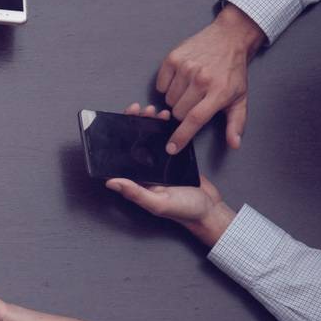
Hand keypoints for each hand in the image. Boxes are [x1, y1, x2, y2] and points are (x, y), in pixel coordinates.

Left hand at [105, 104, 235, 246]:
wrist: (210, 210)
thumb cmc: (184, 211)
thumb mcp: (158, 203)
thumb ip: (136, 193)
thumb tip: (110, 182)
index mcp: (137, 181)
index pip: (121, 155)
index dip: (119, 136)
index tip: (123, 119)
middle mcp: (145, 171)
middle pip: (134, 143)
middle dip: (135, 123)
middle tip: (141, 109)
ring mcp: (159, 164)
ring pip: (149, 139)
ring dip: (150, 123)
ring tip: (156, 112)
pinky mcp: (174, 159)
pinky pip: (166, 140)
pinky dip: (165, 128)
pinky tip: (166, 118)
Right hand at [156, 5, 265, 152]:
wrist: (229, 39)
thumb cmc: (233, 71)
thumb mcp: (240, 98)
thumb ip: (236, 124)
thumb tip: (234, 144)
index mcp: (218, 92)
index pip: (194, 119)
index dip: (180, 137)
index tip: (171, 148)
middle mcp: (201, 80)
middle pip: (178, 112)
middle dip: (183, 112)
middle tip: (194, 101)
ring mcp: (186, 67)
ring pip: (169, 99)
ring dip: (176, 99)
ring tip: (189, 88)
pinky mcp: (173, 58)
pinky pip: (161, 85)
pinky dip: (167, 86)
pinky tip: (180, 79)